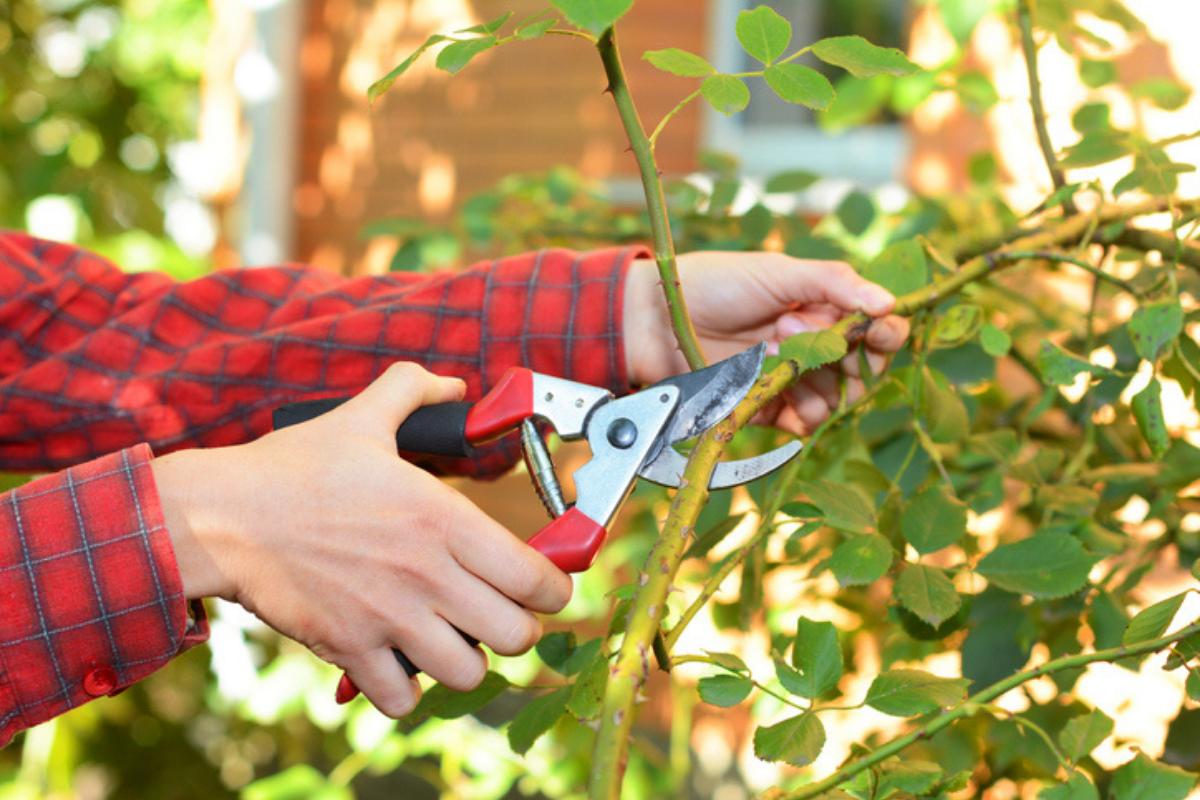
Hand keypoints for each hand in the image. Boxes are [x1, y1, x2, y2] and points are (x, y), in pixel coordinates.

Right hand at [152, 363, 571, 717]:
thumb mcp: (362, 417)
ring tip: (452, 640)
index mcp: (443, 518)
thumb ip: (413, 390)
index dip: (554, 590)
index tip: (545, 588)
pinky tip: (400, 663)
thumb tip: (453, 384)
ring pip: (468, 674)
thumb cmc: (294, 468)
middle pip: (516, 635)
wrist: (222, 516)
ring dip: (466, 662)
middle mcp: (428, 574)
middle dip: (517, 629)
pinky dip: (407, 691)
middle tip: (498, 614)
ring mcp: (389, 617)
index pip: (536, 578)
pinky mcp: (349, 650)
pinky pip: (403, 701)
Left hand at [624, 252, 910, 434]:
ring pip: (836, 399)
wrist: (658, 319)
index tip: (880, 331)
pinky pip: (804, 423)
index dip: (885, 333)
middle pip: (862, 371)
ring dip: (817, 380)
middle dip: (847, 357)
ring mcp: (792, 379)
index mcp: (823, 309)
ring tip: (774, 349)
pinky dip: (803, 413)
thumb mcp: (780, 272)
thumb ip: (835, 283)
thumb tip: (890, 302)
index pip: (875, 330)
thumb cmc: (717, 284)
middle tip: (800, 331)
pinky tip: (779, 389)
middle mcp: (813, 346)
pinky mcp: (768, 407)